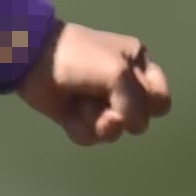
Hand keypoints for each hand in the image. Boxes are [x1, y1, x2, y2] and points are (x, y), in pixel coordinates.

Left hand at [16, 22, 173, 146]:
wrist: (34, 60)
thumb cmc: (81, 58)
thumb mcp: (117, 73)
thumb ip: (134, 103)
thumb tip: (130, 127)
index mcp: (139, 67)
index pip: (160, 101)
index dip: (149, 105)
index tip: (132, 93)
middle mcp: (123, 87)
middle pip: (138, 122)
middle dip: (121, 114)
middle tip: (103, 99)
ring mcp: (100, 105)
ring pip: (113, 132)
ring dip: (96, 120)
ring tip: (80, 102)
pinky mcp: (78, 118)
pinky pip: (89, 137)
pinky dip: (79, 128)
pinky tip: (68, 113)